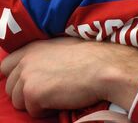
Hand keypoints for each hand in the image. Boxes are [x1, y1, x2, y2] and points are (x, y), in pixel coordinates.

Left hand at [0, 38, 137, 116]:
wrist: (106, 67)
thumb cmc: (93, 57)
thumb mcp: (64, 48)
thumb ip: (44, 56)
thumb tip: (38, 69)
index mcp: (33, 48)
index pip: (6, 66)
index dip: (16, 77)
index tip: (29, 83)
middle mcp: (26, 61)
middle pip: (11, 88)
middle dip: (28, 94)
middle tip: (52, 91)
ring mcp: (27, 77)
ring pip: (19, 102)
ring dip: (37, 103)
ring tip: (59, 94)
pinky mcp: (33, 94)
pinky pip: (33, 112)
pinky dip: (47, 110)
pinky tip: (63, 99)